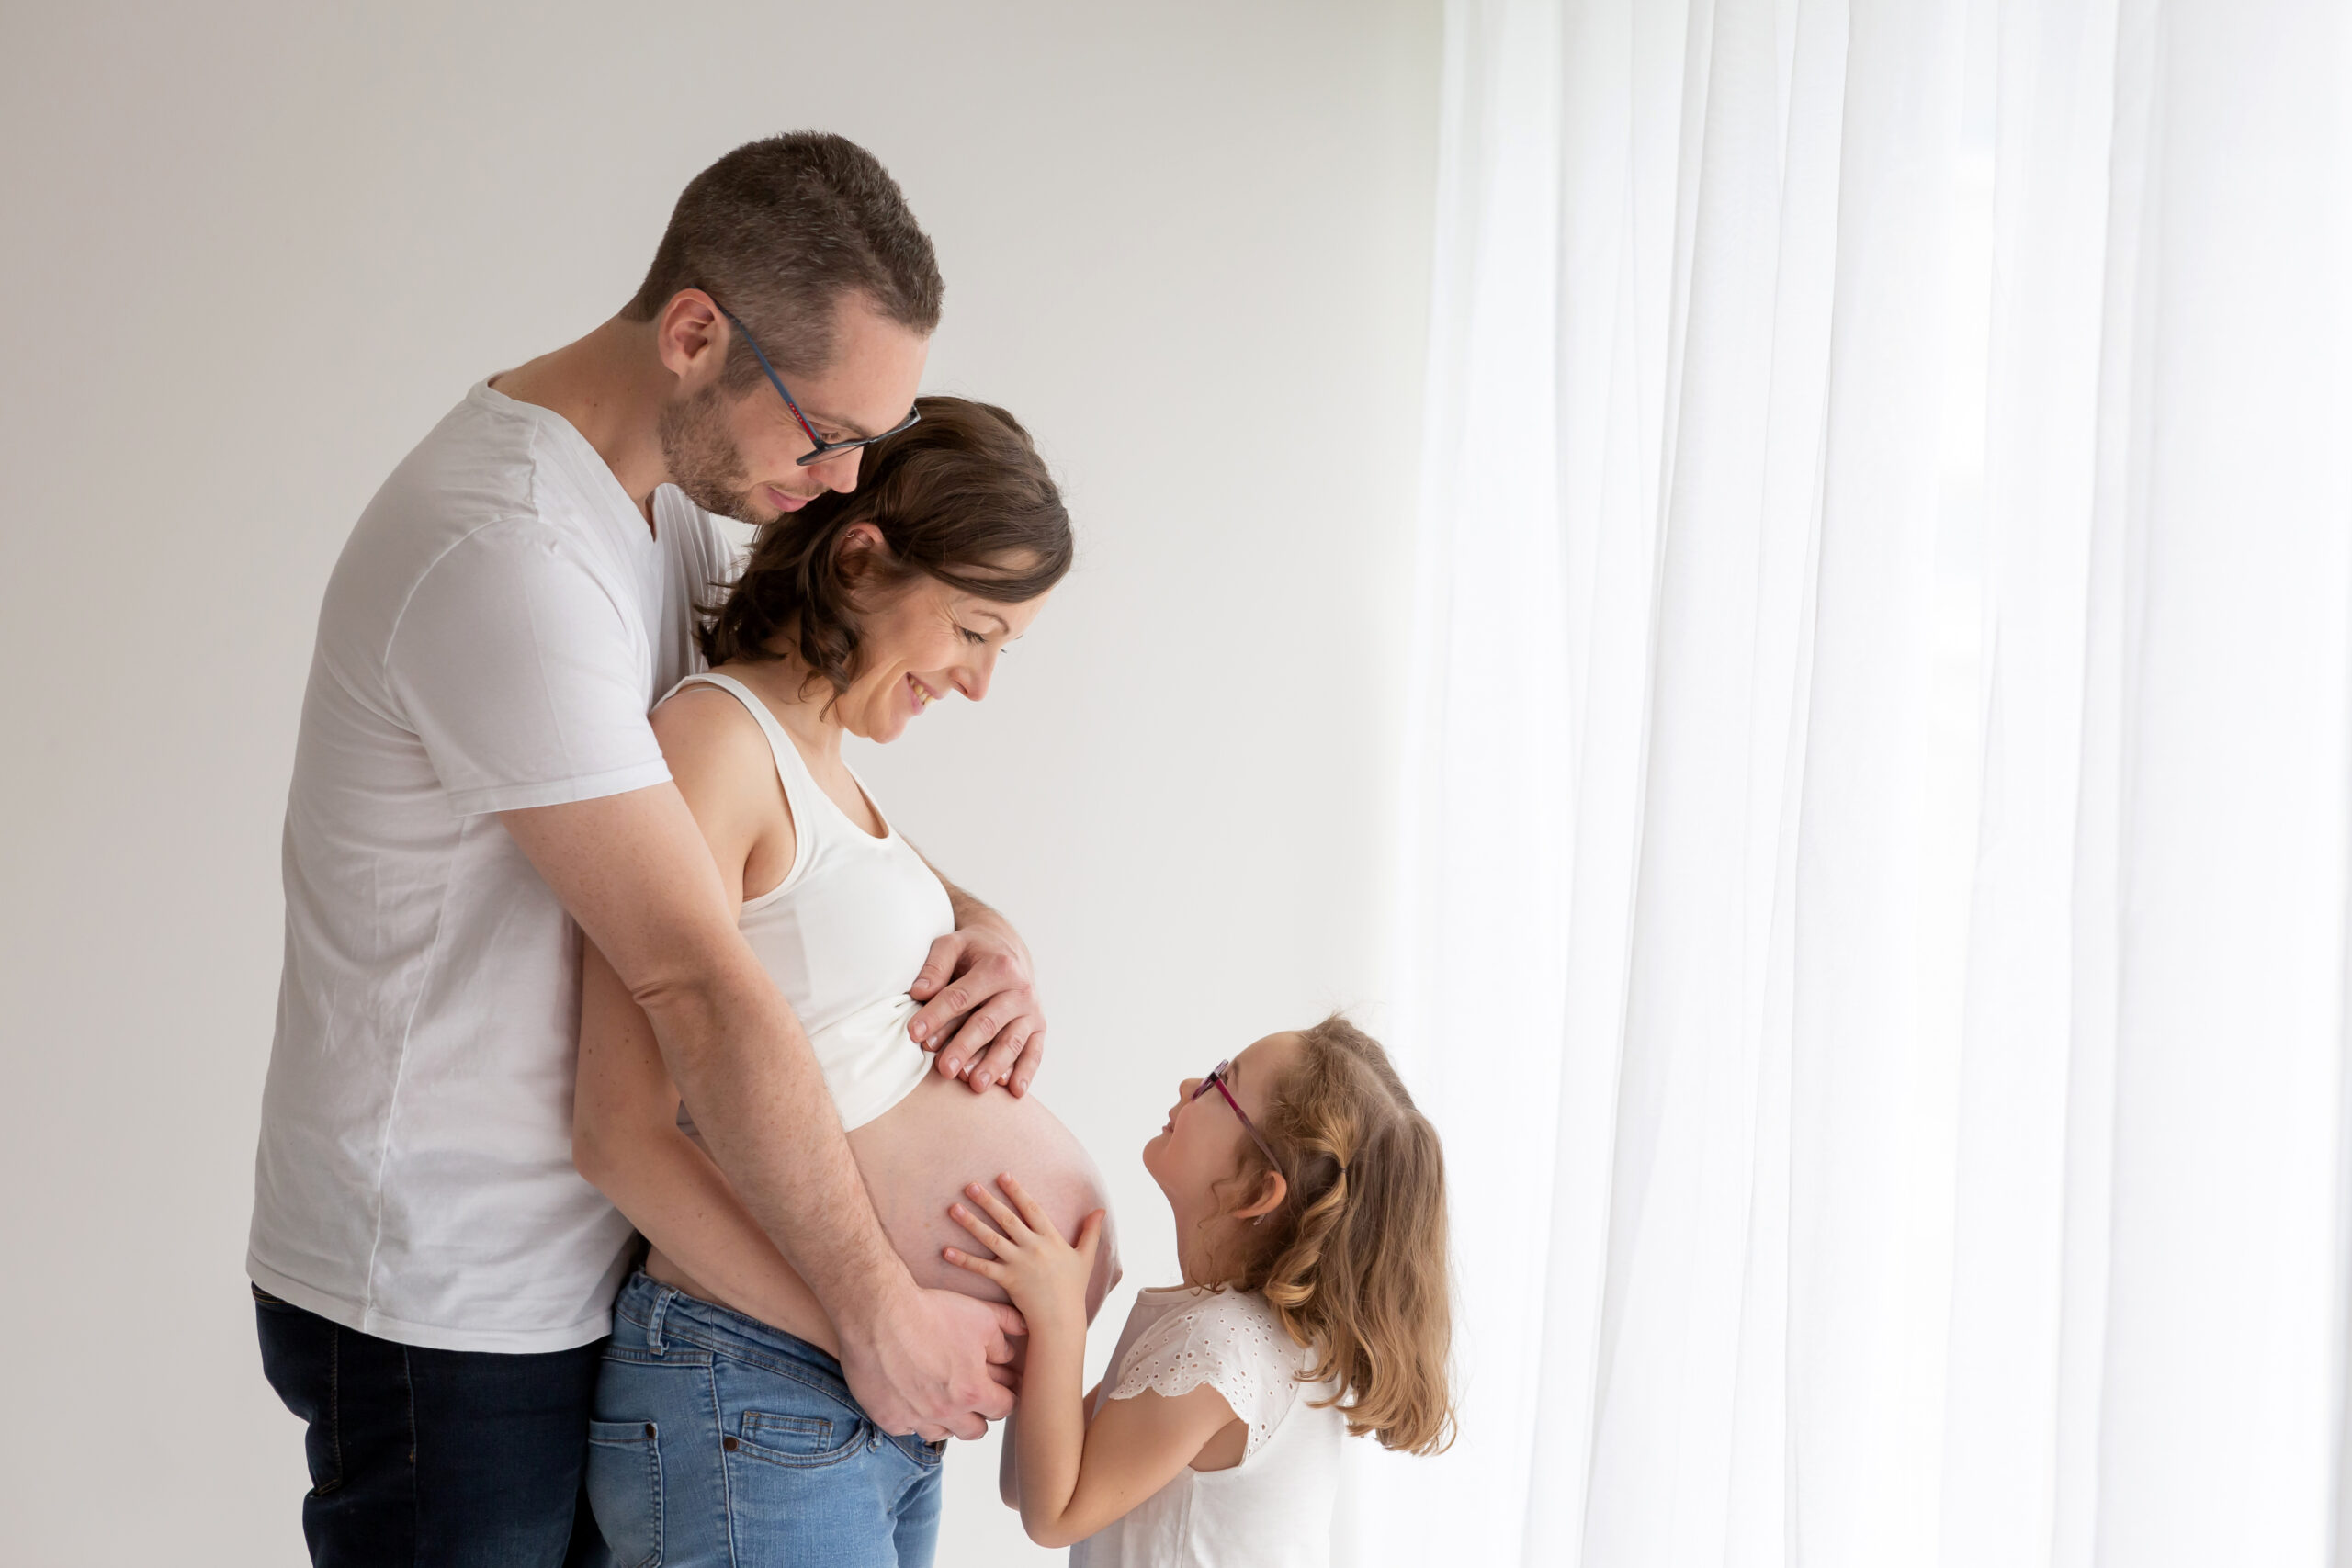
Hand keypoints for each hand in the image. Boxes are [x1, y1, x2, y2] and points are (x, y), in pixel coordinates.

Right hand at [837, 1281, 1027, 1441]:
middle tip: (975, 1394)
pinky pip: (909, 1429)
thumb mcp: (980, 1315)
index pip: (1004, 1408)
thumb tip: (1023, 1336)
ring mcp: (916, 1419)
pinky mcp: (889, 1418)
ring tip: (945, 1396)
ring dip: (948, 1419)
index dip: (1006, 1394)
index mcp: (973, 1391)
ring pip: (942, 1433)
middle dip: (981, 1413)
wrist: (877, 1314)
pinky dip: (915, 1416)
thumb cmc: (931, 1312)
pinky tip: (914, 1396)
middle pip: (976, 1430)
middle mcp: (946, 1412)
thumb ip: (1007, 1328)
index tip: (1001, 1386)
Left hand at [908, 921, 1046, 1095]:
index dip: (936, 1015)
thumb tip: (919, 992)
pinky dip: (1026, 1072)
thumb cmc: (973, 951)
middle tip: (944, 1069)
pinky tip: (1014, 1091)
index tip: (914, 1034)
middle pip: (988, 1022)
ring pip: (1012, 1041)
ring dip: (994, 1064)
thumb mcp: (952, 945)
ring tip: (975, 1085)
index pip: (961, 996)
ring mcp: (1031, 1010)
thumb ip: (935, 966)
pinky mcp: (1039, 1027)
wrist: (1008, 950)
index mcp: (997, 966)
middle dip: (964, 1047)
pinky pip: (1034, 1052)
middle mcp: (1019, 989)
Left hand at [943, 1173, 1104, 1331]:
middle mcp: (1033, 1247)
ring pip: (991, 1239)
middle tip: (969, 1185)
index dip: (1017, 1191)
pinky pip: (981, 1268)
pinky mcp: (1007, 1280)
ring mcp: (1019, 1264)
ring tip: (953, 1208)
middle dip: (987, 1201)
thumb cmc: (1073, 1288)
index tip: (1002, 1175)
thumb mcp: (1085, 1257)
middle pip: (1007, 1219)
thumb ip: (1091, 1231)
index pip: (1032, 1209)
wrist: (1061, 1318)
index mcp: (1051, 1239)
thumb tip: (1101, 1209)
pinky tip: (945, 1251)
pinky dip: (963, 1260)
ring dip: (970, 1223)